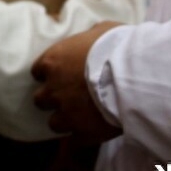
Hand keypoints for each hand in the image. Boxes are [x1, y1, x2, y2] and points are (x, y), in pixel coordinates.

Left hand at [32, 20, 124, 139]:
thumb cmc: (116, 47)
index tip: (59, 75)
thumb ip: (88, 37)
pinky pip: (75, 140)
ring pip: (53, 123)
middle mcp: (53, 89)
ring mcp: (65, 115)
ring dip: (65, 120)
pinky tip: (94, 131)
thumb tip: (90, 37)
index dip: (49, 74)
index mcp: (53, 62)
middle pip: (40, 99)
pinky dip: (83, 136)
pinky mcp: (81, 134)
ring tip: (81, 117)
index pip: (38, 71)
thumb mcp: (102, 30)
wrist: (133, 77)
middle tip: (69, 97)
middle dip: (53, 99)